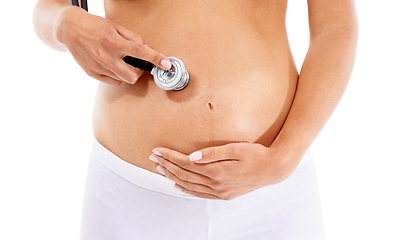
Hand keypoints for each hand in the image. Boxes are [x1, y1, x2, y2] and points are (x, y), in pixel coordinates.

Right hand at [55, 6, 170, 84]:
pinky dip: (117, 76)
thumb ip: (132, 38)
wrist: (69, 29)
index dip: (155, 59)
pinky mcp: (92, 73)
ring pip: (123, 80)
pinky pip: (113, 82)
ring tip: (120, 62)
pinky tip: (112, 66)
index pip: (140, 52)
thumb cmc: (95, 26)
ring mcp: (98, 67)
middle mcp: (105, 56)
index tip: (166, 64)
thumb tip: (145, 48)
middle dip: (138, 71)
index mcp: (113, 42)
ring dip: (127, 73)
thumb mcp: (115, 27)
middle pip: (133, 76)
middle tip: (135, 63)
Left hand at [149, 142, 290, 199]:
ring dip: (173, 177)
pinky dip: (187, 191)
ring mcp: (220, 192)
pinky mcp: (224, 195)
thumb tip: (192, 157)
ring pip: (190, 186)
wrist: (274, 169)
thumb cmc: (256, 155)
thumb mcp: (235, 149)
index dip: (170, 156)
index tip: (158, 150)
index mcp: (217, 172)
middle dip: (167, 166)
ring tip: (160, 170)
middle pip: (184, 175)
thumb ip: (212, 153)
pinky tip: (178, 186)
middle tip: (153, 158)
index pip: (186, 164)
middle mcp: (216, 185)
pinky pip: (200, 195)